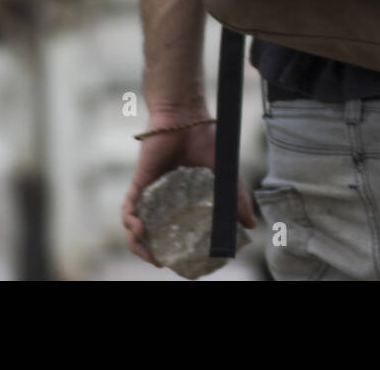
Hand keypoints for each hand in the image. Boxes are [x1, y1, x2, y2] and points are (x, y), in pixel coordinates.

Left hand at [121, 109, 256, 266]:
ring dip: (137, 242)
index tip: (182, 262)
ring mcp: (151, 190)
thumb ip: (236, 200)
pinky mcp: (140, 182)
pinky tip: (138, 229)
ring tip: (147, 253)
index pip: (175, 228)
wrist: (187, 116)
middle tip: (162, 262)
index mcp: (183, 198)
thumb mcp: (226, 176)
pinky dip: (130, 221)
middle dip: (152, 251)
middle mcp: (165, 197)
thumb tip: (251, 226)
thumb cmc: (206, 141)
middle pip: (153, 231)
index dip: (175, 246)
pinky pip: (129, 207)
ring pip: (136, 224)